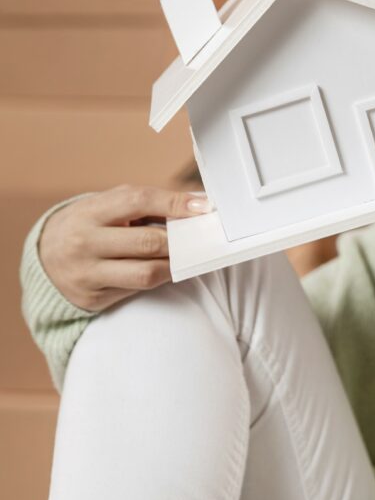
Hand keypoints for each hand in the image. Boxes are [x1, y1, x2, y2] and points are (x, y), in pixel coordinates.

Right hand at [38, 185, 212, 311]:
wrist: (44, 256)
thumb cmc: (90, 225)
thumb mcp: (109, 205)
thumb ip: (149, 203)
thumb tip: (198, 202)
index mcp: (90, 212)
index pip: (138, 201)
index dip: (176, 203)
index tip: (204, 206)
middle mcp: (84, 242)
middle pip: (148, 241)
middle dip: (181, 240)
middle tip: (201, 238)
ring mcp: (87, 273)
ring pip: (147, 273)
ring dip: (174, 265)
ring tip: (186, 256)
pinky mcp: (93, 298)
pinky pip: (137, 291)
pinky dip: (158, 279)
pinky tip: (166, 270)